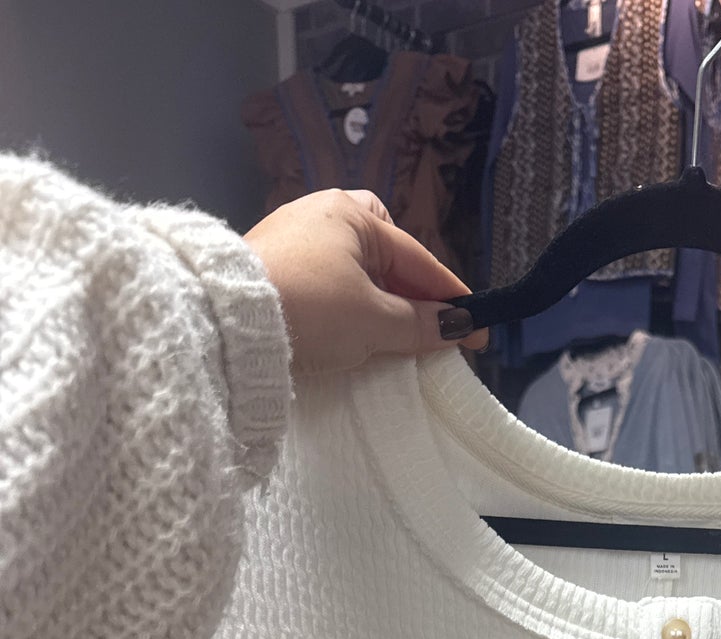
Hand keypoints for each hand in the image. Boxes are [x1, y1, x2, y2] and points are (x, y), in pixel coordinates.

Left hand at [243, 188, 487, 372]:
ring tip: (386, 325)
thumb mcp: (375, 321)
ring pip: (351, 263)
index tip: (477, 329)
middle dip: (407, 282)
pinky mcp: (268, 263)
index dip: (451, 297)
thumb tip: (458, 325)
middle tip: (423, 317)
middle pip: (383, 248)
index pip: (417, 258)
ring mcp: (290, 236)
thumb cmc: (310, 309)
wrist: (227, 320)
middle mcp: (320, 212)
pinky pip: (324, 277)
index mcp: (352, 214)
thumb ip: (421, 324)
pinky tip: (344, 322)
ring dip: (374, 293)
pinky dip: (343, 298)